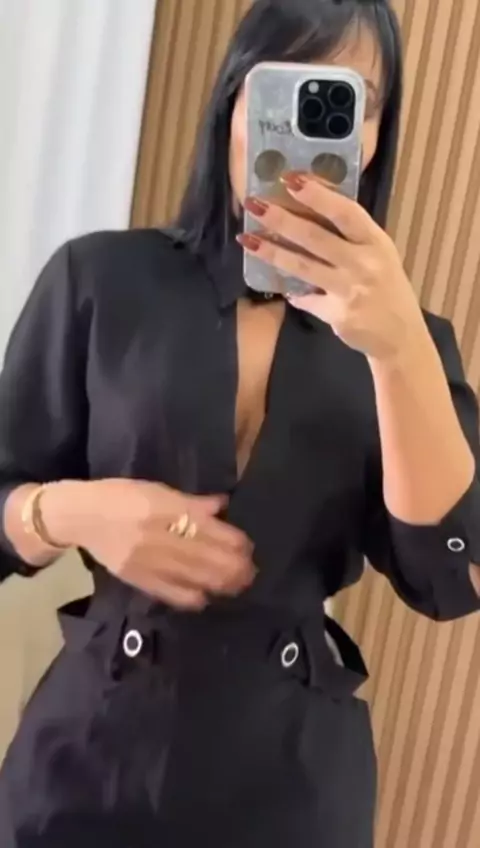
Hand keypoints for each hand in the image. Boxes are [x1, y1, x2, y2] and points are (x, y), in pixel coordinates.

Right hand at [43, 479, 254, 609]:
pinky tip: (206, 598)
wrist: (82, 516)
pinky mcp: (140, 579)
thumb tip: (222, 505)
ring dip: (221, 583)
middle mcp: (163, 536)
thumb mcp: (157, 490)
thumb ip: (190, 502)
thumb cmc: (120, 497)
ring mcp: (151, 561)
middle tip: (250, 572)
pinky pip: (172, 593)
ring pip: (196, 577)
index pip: (210, 529)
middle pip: (209, 556)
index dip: (234, 542)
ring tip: (238, 585)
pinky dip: (194, 597)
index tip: (248, 548)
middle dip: (234, 567)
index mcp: (168, 509)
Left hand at [239, 173, 426, 362]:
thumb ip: (351, 237)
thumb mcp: (380, 255)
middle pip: (315, 237)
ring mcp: (350, 291)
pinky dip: (292, 293)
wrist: (401, 335)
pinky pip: (306, 299)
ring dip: (272, 252)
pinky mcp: (338, 315)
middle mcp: (364, 264)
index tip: (289, 179)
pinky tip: (281, 288)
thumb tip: (310, 211)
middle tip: (253, 204)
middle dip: (281, 219)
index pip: (345, 212)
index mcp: (376, 242)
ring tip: (246, 239)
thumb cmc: (387, 288)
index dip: (317, 195)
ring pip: (303, 267)